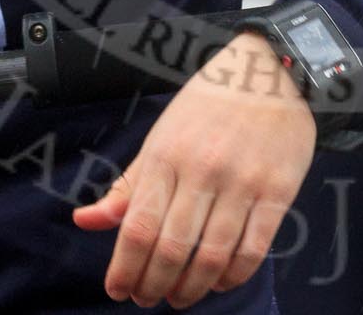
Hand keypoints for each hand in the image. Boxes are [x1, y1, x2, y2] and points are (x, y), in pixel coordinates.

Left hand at [73, 30, 316, 307]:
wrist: (271, 70)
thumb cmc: (209, 104)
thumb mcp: (160, 136)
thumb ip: (127, 185)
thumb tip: (85, 221)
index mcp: (166, 155)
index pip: (138, 227)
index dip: (124, 269)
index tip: (118, 290)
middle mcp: (203, 170)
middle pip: (172, 248)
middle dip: (153, 285)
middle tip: (147, 298)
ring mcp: (243, 181)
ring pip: (212, 256)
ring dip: (191, 289)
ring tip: (180, 298)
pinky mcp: (278, 190)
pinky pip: (253, 249)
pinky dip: (233, 276)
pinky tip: (220, 282)